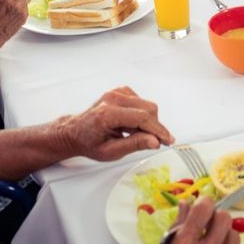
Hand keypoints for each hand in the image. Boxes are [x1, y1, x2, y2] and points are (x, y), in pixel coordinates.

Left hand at [58, 86, 174, 159]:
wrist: (76, 132)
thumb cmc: (89, 142)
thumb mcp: (111, 151)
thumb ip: (134, 145)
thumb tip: (154, 141)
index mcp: (107, 114)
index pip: (142, 117)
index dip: (158, 129)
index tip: (168, 140)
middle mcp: (112, 98)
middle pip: (148, 108)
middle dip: (155, 127)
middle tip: (153, 142)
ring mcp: (116, 92)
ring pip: (147, 105)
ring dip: (148, 121)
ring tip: (134, 134)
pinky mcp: (120, 91)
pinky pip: (141, 102)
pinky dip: (142, 114)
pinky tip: (131, 125)